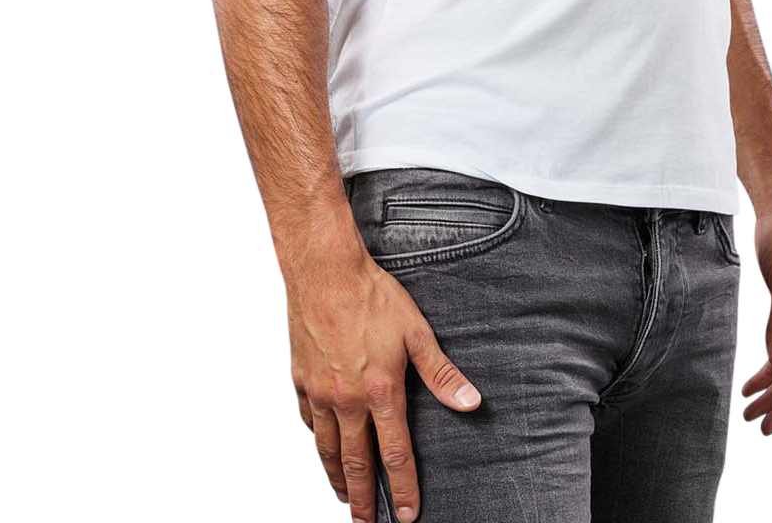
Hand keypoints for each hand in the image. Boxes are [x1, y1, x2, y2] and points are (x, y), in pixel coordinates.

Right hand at [282, 232, 481, 522]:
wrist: (325, 272)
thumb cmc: (372, 296)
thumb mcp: (416, 332)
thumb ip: (442, 374)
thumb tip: (470, 402)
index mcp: (381, 391)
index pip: (395, 453)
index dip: (403, 487)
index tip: (407, 513)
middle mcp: (348, 400)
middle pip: (356, 463)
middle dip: (364, 499)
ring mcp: (321, 392)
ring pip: (327, 449)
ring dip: (337, 477)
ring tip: (344, 496)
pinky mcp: (301, 379)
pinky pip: (310, 421)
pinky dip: (318, 440)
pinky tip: (323, 446)